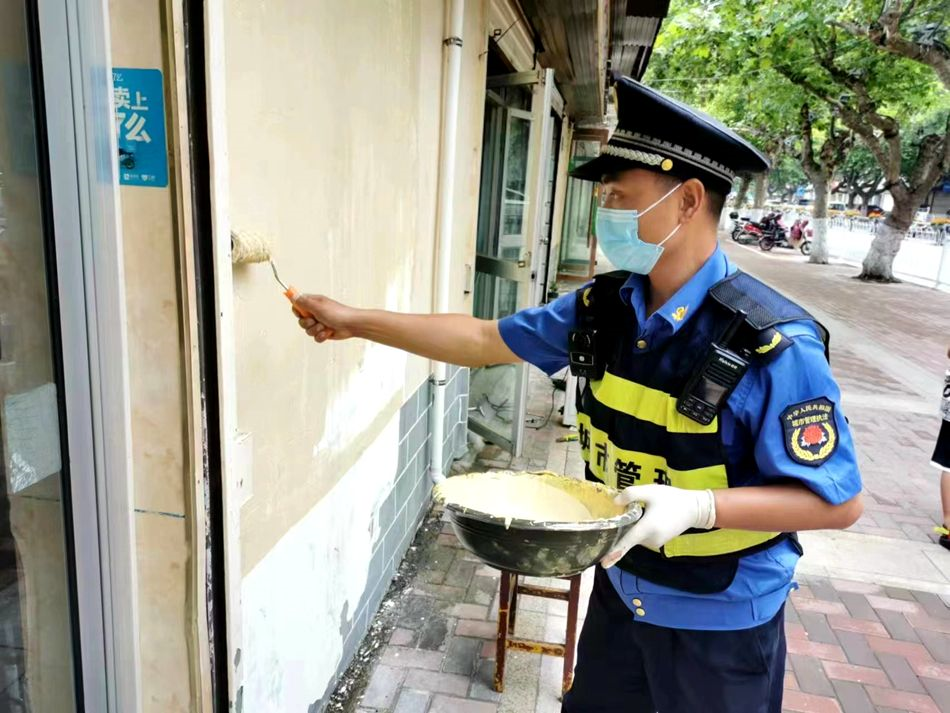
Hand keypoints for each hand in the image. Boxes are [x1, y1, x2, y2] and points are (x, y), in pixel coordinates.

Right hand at [292, 294, 357, 342]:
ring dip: (316, 330)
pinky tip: (328, 332)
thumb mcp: (318, 306)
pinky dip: (321, 336)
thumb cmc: (338, 313)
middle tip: (316, 320)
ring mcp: (319, 322)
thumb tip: (292, 294)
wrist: (351, 325)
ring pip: (308, 330)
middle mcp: (315, 312)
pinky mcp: (323, 332)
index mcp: (313, 303)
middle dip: (308, 323)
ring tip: (325, 326)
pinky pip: (315, 337)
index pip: (297, 305)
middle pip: (301, 320)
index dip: (297, 311)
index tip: (302, 313)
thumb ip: (303, 302)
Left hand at [600, 485, 715, 568]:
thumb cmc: (672, 499)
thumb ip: (631, 494)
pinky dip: (640, 528)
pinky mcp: (658, 542)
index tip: (603, 563)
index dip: (614, 553)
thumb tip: (614, 502)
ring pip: (635, 535)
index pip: (626, 542)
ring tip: (642, 509)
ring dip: (633, 526)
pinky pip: (642, 536)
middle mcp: (650, 540)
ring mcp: (655, 543)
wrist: (694, 509)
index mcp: (646, 528)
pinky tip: (646, 515)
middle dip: (623, 526)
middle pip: (628, 536)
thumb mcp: (650, 491)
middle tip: (626, 510)